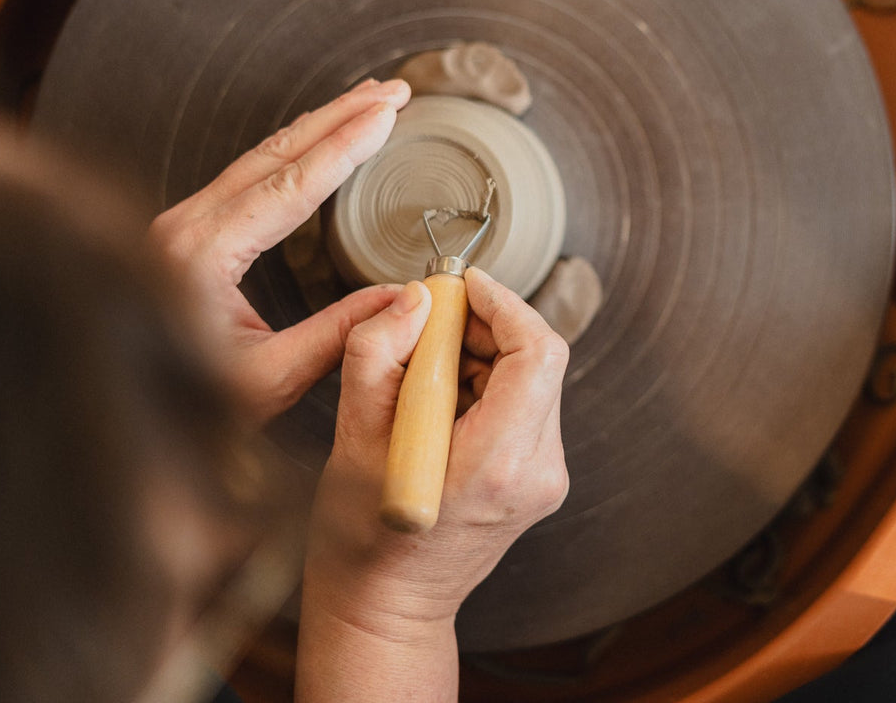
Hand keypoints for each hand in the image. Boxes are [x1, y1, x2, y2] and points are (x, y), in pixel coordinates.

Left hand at [147, 78, 410, 420]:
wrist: (121, 398)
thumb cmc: (182, 397)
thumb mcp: (267, 378)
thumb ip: (336, 335)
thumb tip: (403, 300)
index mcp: (202, 254)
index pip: (291, 186)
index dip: (345, 147)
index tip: (387, 115)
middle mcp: (187, 225)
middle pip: (277, 152)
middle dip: (340, 116)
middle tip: (392, 91)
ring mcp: (184, 221)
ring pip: (262, 155)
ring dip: (320, 125)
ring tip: (369, 102)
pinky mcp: (190, 228)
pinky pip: (249, 172)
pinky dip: (294, 148)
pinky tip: (319, 138)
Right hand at [297, 268, 568, 700]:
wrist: (385, 609)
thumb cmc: (361, 538)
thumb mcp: (352, 436)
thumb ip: (378, 353)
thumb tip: (414, 298)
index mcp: (496, 463)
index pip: (537, 353)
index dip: (504, 304)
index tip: (465, 285)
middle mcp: (536, 471)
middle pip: (538, 359)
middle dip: (486, 324)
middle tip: (431, 323)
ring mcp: (543, 478)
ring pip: (533, 377)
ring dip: (483, 352)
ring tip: (425, 369)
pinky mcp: (536, 478)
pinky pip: (524, 403)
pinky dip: (486, 381)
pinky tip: (441, 396)